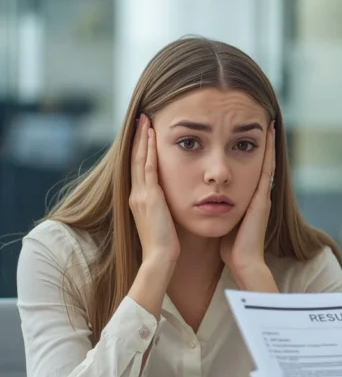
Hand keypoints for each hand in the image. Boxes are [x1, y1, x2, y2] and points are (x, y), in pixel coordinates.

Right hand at [130, 114, 178, 264]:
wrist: (160, 259)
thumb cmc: (166, 245)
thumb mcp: (164, 220)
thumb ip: (164, 207)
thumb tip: (171, 200)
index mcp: (139, 200)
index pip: (139, 168)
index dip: (140, 149)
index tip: (144, 132)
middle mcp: (136, 194)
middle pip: (135, 159)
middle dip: (138, 138)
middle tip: (142, 118)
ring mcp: (140, 195)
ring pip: (139, 159)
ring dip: (142, 138)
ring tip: (145, 119)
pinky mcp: (149, 197)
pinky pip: (147, 167)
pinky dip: (148, 150)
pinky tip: (151, 135)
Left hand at [221, 121, 275, 286]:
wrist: (242, 262)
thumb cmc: (230, 246)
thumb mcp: (222, 220)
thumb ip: (218, 208)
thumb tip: (206, 199)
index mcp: (245, 197)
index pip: (246, 167)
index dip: (244, 149)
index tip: (244, 131)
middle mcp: (256, 193)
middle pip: (258, 160)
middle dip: (258, 140)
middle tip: (259, 117)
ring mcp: (261, 194)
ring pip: (264, 160)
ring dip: (267, 141)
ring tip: (267, 120)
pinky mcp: (262, 197)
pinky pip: (266, 168)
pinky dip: (268, 151)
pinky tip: (268, 135)